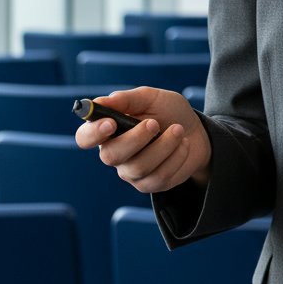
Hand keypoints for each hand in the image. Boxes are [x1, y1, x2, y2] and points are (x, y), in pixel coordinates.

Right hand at [74, 86, 211, 193]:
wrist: (197, 131)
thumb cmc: (169, 112)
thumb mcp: (152, 98)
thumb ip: (127, 99)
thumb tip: (102, 101)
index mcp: (109, 130)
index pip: (85, 137)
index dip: (93, 133)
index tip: (110, 123)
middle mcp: (115, 153)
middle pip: (111, 156)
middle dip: (135, 138)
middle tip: (154, 123)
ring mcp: (131, 172)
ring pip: (139, 167)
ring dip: (164, 145)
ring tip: (179, 130)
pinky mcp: (150, 184)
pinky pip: (159, 176)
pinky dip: (177, 155)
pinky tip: (184, 144)